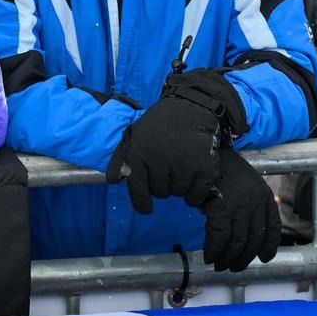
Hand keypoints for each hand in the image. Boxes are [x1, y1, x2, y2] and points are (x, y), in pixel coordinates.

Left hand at [106, 98, 223, 213]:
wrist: (191, 107)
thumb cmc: (159, 125)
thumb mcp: (133, 136)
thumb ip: (120, 159)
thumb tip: (111, 181)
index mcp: (139, 154)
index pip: (138, 190)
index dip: (142, 203)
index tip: (146, 208)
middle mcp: (160, 161)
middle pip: (160, 193)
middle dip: (162, 184)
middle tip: (168, 166)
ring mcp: (184, 166)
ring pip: (178, 193)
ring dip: (179, 186)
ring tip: (181, 165)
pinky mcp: (205, 169)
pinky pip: (196, 196)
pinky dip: (195, 192)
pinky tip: (193, 176)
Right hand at [200, 147, 280, 271]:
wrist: (207, 153)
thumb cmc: (224, 166)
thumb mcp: (248, 179)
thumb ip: (258, 196)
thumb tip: (273, 206)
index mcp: (264, 197)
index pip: (273, 228)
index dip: (269, 246)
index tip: (264, 258)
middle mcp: (256, 205)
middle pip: (253, 240)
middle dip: (243, 257)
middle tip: (233, 267)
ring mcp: (239, 208)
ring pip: (236, 242)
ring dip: (227, 257)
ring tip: (220, 265)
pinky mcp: (221, 210)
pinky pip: (219, 237)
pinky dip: (213, 249)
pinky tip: (209, 255)